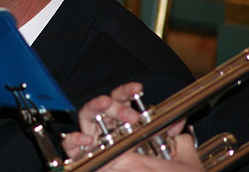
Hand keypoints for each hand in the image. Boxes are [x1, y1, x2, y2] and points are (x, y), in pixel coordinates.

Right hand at [62, 82, 193, 170]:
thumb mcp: (176, 159)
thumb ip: (178, 140)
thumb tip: (178, 122)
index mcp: (124, 126)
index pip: (121, 101)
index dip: (127, 92)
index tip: (138, 89)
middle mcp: (107, 132)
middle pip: (102, 106)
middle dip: (114, 103)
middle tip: (131, 115)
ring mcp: (94, 144)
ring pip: (85, 117)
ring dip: (94, 108)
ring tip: (104, 105)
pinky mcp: (82, 159)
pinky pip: (70, 146)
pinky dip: (74, 139)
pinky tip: (86, 139)